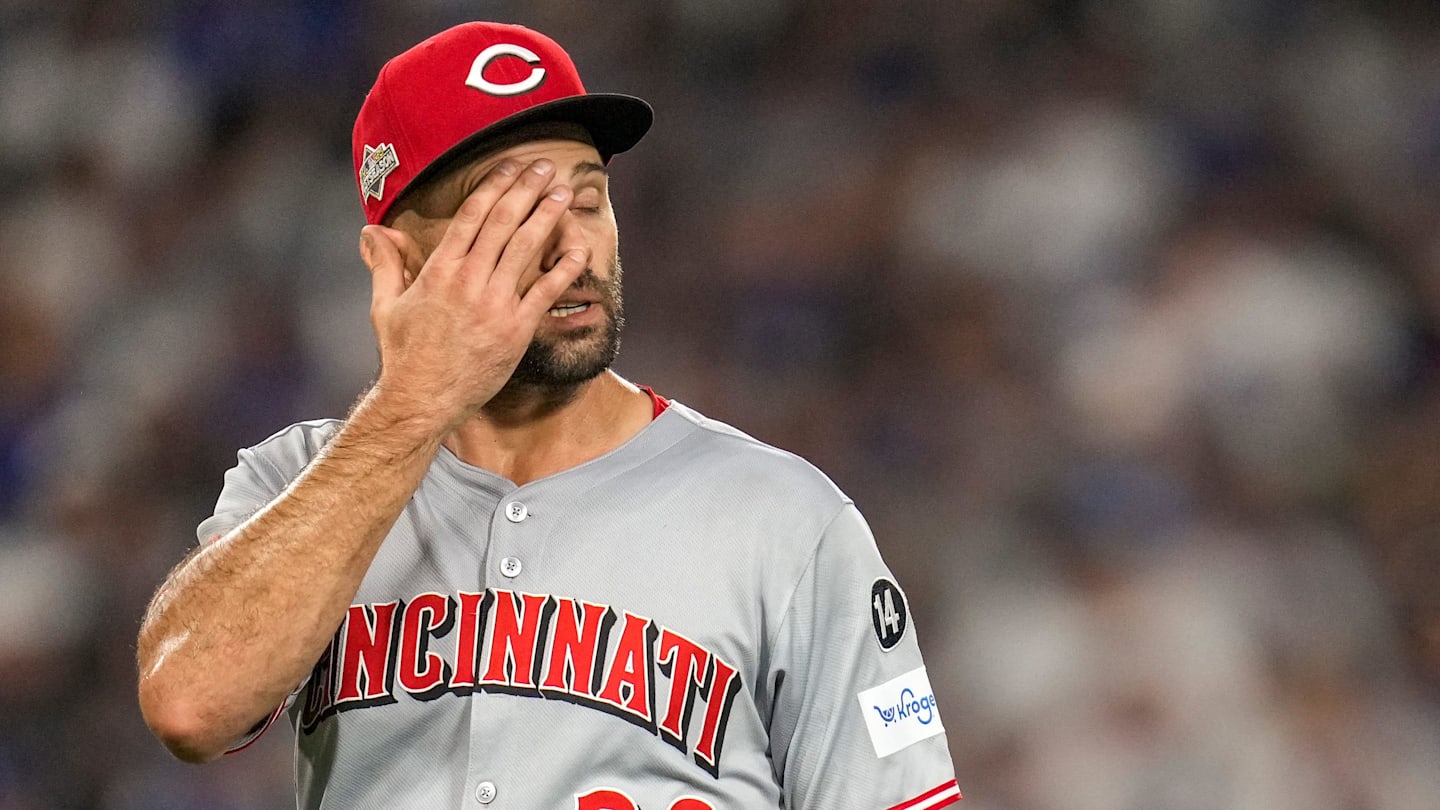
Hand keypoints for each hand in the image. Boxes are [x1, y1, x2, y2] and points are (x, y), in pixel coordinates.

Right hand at [357, 159, 589, 430]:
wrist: (422, 401)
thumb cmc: (403, 355)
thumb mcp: (385, 306)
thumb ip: (385, 264)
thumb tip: (371, 230)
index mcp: (438, 271)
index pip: (471, 216)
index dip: (494, 186)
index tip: (509, 167)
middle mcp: (468, 282)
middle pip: (502, 222)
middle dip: (525, 189)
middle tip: (542, 166)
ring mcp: (495, 305)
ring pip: (525, 248)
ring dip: (546, 215)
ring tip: (561, 191)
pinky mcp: (517, 329)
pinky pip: (546, 290)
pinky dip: (564, 265)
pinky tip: (578, 244)